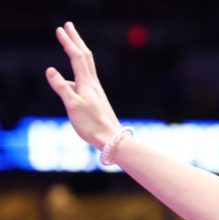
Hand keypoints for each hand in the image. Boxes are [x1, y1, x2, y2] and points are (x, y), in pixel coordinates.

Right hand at [46, 21, 121, 149]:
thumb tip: (50, 69)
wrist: (112, 139)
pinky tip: (70, 82)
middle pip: (85, 56)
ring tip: (70, 45)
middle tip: (68, 26)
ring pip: (86, 66)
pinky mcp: (96, 99)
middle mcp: (93, 84)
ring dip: (77, 52)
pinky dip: (77, 72)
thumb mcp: (73, 106)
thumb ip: (62, 87)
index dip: (68, 42)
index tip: (60, 29)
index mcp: (87, 83)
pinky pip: (84, 79)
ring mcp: (95, 91)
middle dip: (76, 40)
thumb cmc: (92, 124)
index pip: (76, 56)